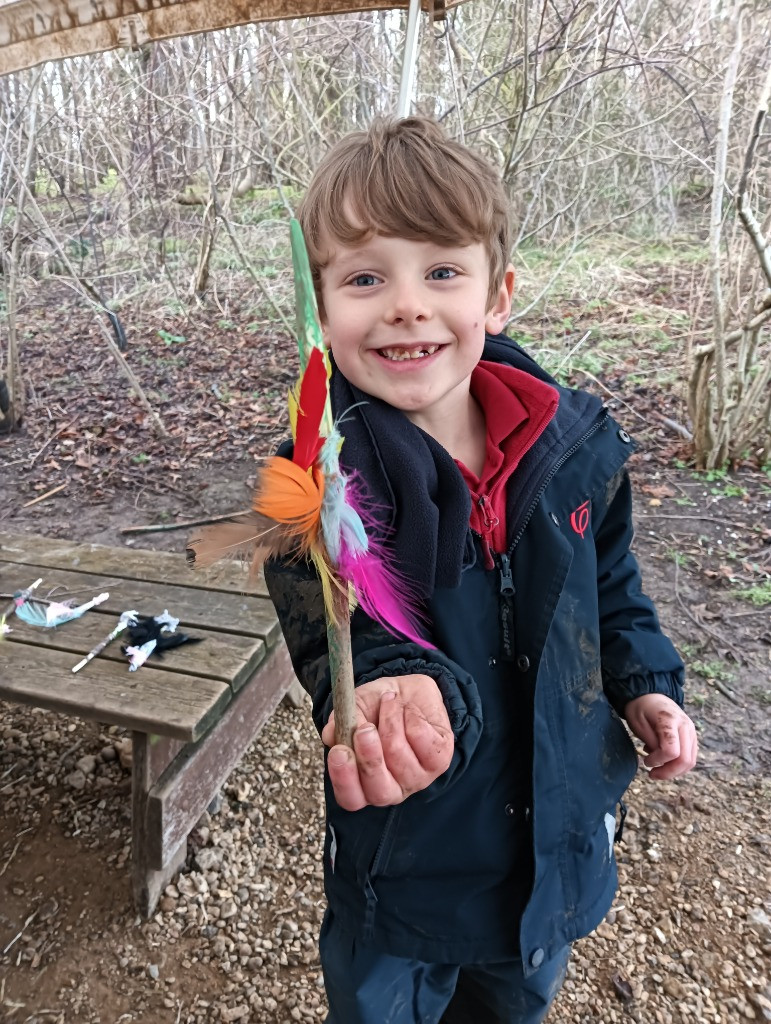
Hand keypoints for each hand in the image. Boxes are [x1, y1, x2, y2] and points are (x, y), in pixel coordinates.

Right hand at [321, 675, 453, 811]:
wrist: (408, 691)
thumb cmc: (375, 706)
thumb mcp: (352, 708)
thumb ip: (340, 723)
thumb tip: (332, 736)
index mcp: (363, 783)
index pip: (351, 798)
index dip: (344, 780)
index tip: (339, 751)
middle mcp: (391, 788)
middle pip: (380, 792)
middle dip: (370, 759)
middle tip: (365, 729)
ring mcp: (417, 778)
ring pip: (400, 759)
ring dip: (390, 721)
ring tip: (388, 701)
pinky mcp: (440, 761)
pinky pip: (422, 740)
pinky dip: (411, 717)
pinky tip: (408, 710)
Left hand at [624, 693, 697, 779]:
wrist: (650, 695)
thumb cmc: (641, 709)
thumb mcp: (639, 724)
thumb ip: (651, 742)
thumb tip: (661, 760)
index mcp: (670, 720)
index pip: (672, 751)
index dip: (659, 761)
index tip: (646, 761)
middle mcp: (686, 726)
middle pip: (685, 760)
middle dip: (669, 772)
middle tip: (652, 774)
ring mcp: (691, 731)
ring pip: (690, 761)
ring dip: (674, 771)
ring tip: (657, 770)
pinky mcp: (691, 736)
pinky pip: (690, 757)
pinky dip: (678, 765)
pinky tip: (663, 761)